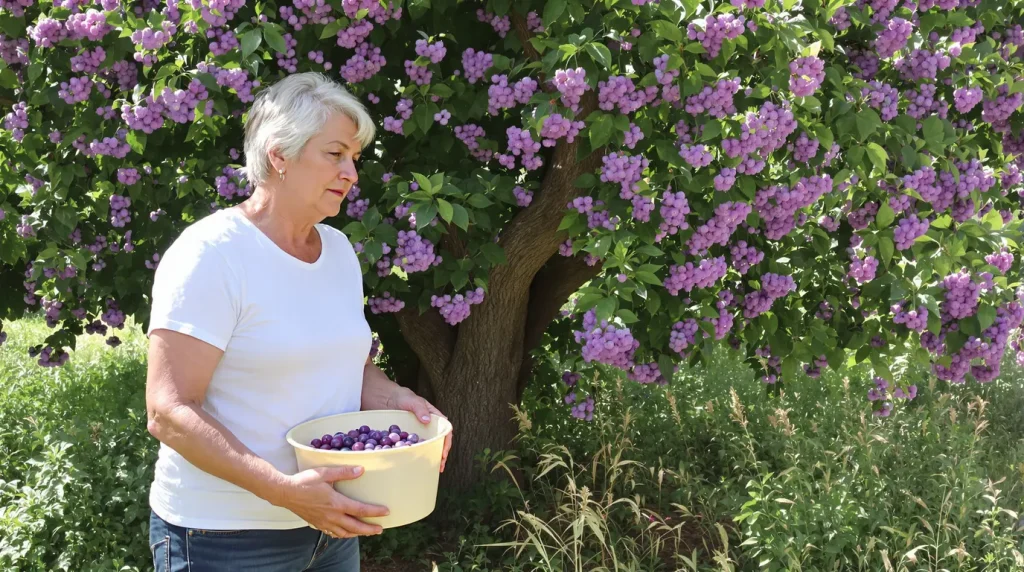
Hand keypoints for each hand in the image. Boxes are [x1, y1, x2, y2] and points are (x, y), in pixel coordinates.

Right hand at [273, 466, 388, 537]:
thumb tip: (361, 470)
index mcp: (336, 503)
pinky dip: (342, 534)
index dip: (374, 512)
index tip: (386, 512)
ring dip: (357, 533)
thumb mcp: (325, 473)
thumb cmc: (304, 481)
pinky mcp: (317, 523)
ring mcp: (324, 522)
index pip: (360, 510)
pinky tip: (344, 532)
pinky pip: (332, 533)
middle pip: (355, 527)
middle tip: (380, 529)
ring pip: (344, 533)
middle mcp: (332, 516)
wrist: (285, 492)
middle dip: (369, 529)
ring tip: (365, 532)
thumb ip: (344, 472)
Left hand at [391, 388, 452, 472]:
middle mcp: (428, 426)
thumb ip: (420, 408)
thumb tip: (427, 420)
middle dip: (441, 453)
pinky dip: (418, 456)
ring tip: (433, 468)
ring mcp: (418, 433)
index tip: (444, 452)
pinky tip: (417, 464)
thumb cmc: (401, 396)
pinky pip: (414, 447)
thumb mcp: (412, 400)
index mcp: (433, 416)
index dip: (446, 442)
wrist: (384, 398)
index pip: (445, 429)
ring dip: (432, 456)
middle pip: (439, 440)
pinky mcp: (407, 437)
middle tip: (440, 465)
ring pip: (428, 446)